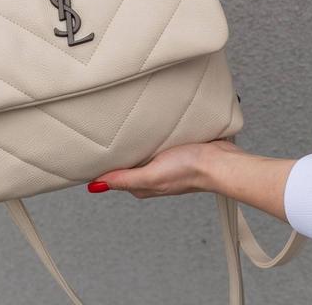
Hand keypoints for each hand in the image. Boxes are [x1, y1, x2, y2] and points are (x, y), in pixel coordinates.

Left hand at [87, 140, 295, 221]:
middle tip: (104, 131)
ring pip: (142, 150)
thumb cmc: (189, 169)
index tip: (90, 151)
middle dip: (117, 150)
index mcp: (143, 185)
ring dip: (135, 140)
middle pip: (128, 162)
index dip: (103, 164)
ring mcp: (164, 162)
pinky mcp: (175, 149)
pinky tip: (148, 126)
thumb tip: (96, 186)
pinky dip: (150, 135)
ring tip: (124, 125)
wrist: (220, 160)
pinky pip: (156, 142)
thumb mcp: (151, 175)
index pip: (115, 176)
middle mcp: (152, 174)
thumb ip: (125, 179)